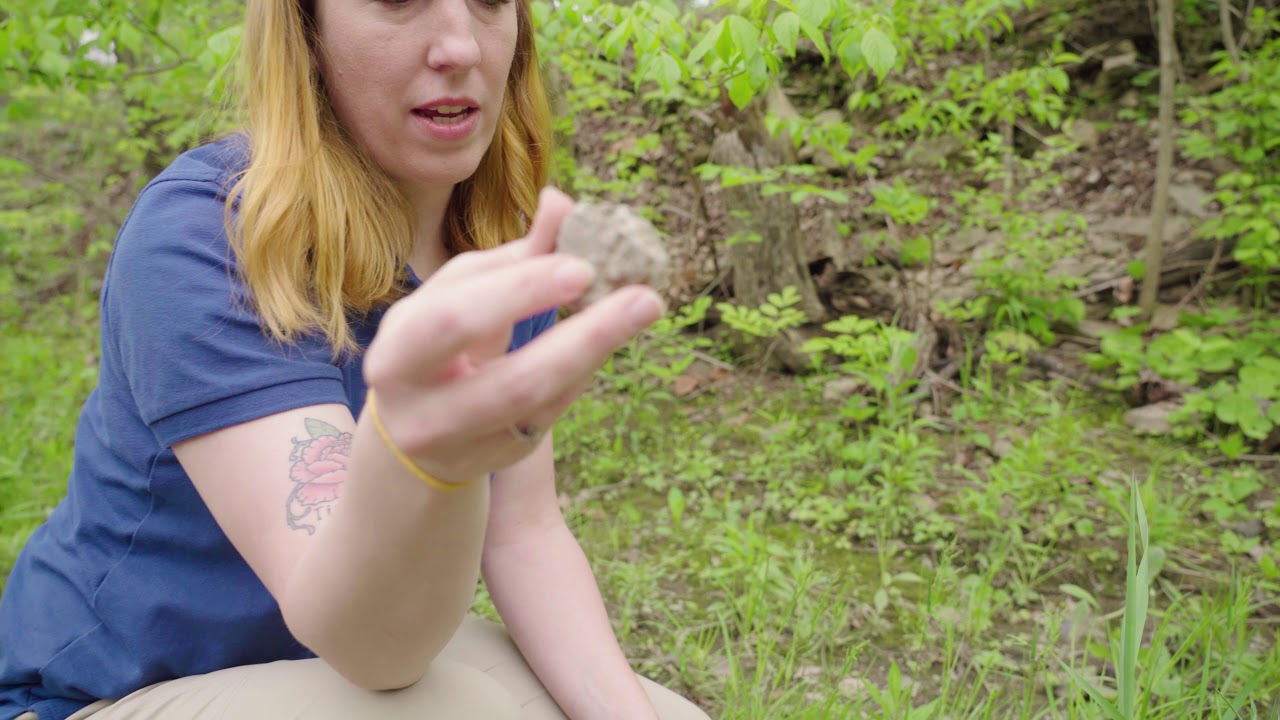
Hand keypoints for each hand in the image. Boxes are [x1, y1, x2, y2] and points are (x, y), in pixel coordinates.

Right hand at [363, 187, 664, 483]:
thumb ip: (513, 257)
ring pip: (545, 404)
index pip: (457, 318)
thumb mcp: (461, 297)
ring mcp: (467, 445)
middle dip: (580, 338)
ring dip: (599, 351)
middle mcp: (424, 410)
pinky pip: (555, 412)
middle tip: (639, 295)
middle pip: (511, 380)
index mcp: (398, 354)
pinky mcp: (503, 457)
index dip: (520, 292)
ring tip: (646, 304)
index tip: (582, 265)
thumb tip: (562, 201)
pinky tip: (614, 333)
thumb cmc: (439, 345)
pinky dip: (586, 367)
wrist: (413, 435)